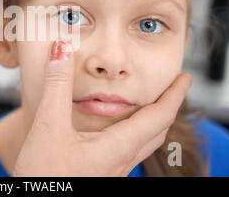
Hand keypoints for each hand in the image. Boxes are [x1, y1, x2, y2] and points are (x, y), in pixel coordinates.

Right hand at [13, 40, 191, 176]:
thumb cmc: (43, 177)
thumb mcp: (47, 126)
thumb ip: (56, 86)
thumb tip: (61, 50)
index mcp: (118, 147)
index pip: (160, 117)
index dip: (175, 95)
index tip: (185, 77)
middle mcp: (120, 162)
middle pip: (157, 132)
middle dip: (167, 107)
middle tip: (171, 88)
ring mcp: (111, 172)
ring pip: (143, 144)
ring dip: (152, 122)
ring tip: (148, 105)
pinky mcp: (99, 175)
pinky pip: (127, 152)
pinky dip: (133, 133)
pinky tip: (115, 131)